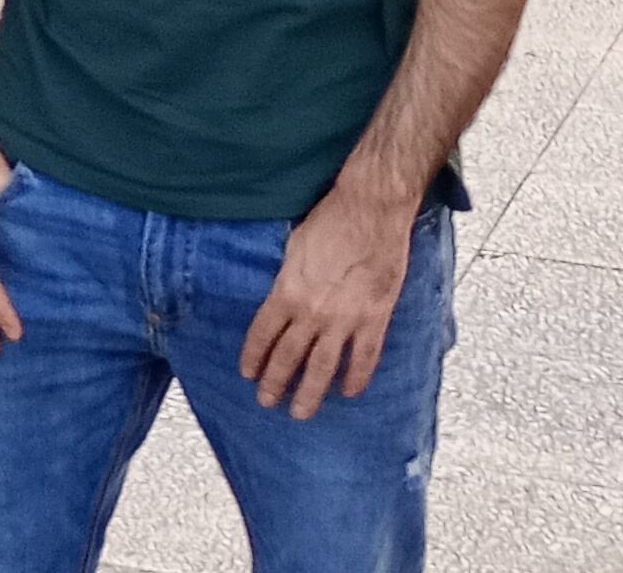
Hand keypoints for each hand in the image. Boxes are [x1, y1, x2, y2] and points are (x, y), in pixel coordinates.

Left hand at [240, 182, 419, 419]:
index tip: (248, 374)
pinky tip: (349, 393)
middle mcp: (311, 312)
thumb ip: (287, 279)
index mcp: (287, 292)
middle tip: (267, 402)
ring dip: (310, 393)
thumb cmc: (329, 221)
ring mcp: (344, 318)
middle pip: (288, 357)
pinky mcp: (374, 318)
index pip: (262, 334)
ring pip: (322, 367)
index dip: (253, 357)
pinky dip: (357, 378)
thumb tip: (282, 298)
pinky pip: (364, 358)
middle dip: (275, 383)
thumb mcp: (294, 248)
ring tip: (300, 413)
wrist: (370, 210)